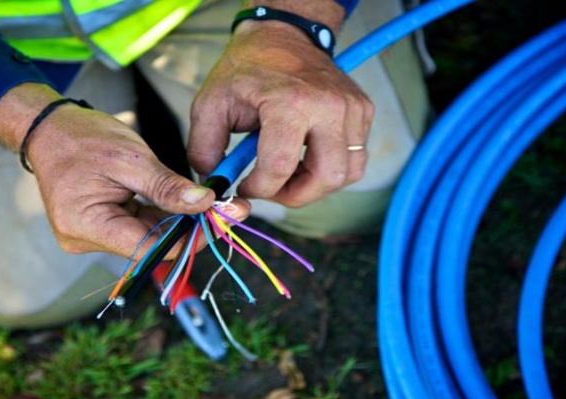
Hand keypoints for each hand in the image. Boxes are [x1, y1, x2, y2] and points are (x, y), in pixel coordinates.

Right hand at [0, 83, 249, 257]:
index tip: (224, 220)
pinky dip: (162, 216)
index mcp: (87, 225)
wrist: (48, 128)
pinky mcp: (99, 227)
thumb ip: (168, 186)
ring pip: (148, 237)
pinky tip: (187, 203)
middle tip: (228, 208)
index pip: (150, 248)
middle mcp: (85, 239)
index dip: (192, 239)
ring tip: (213, 203)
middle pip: (151, 246)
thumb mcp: (131, 158)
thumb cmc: (82, 137)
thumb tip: (206, 204)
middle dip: (191, 228)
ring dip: (180, 222)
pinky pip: (138, 227)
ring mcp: (91, 235)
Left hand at [188, 13, 373, 207]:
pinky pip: (355, 157)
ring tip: (290, 173)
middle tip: (274, 190)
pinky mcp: (362, 111)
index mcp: (289, 103)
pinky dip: (331, 167)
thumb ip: (203, 149)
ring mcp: (351, 108)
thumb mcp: (210, 104)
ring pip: (347, 173)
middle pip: (327, 177)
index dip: (259, 189)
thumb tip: (215, 184)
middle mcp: (328, 106)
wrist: (283, 36)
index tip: (246, 187)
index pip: (279, 167)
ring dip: (317, 185)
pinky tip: (306, 156)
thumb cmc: (246, 70)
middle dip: (296, 196)